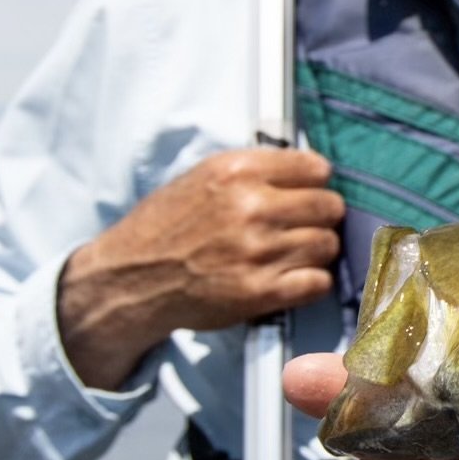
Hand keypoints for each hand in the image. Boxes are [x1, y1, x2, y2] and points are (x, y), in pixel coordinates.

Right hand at [59, 148, 345, 388]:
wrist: (128, 279)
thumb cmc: (166, 227)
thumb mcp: (202, 178)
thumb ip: (256, 171)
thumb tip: (313, 171)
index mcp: (235, 172)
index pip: (316, 168)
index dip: (316, 183)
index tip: (307, 193)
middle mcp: (249, 207)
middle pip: (330, 207)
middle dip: (321, 217)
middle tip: (303, 227)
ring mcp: (256, 251)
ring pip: (328, 245)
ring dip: (316, 252)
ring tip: (291, 254)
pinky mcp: (259, 291)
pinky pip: (319, 282)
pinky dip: (311, 283)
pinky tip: (291, 278)